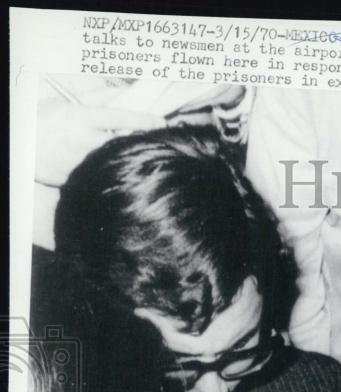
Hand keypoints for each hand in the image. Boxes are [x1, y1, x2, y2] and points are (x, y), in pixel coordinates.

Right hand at [35, 99, 163, 185]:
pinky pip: (97, 174)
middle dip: (137, 142)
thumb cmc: (40, 120)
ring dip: (121, 158)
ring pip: (112, 161)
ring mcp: (81, 162)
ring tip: (122, 156)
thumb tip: (120, 102)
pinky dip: (103, 171)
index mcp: (81, 118)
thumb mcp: (65, 106)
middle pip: (123, 143)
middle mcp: (84, 140)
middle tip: (149, 142)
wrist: (17, 145)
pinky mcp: (75, 178)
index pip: (122, 118)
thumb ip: (94, 105)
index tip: (162, 123)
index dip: (144, 121)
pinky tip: (103, 170)